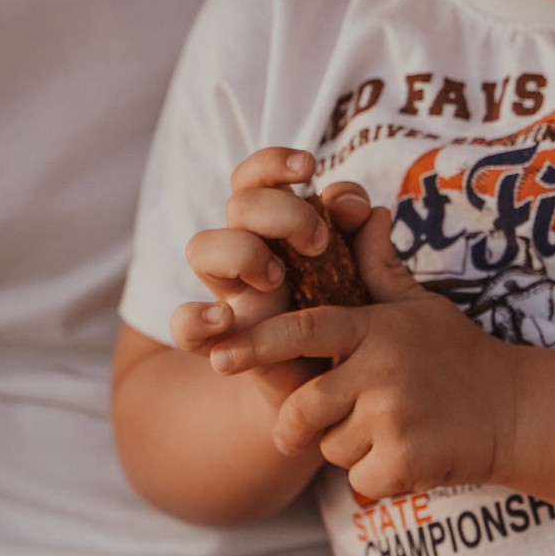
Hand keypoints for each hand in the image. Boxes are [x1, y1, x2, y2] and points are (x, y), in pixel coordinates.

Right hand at [172, 149, 376, 409]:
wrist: (333, 392)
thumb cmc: (349, 325)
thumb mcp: (370, 285)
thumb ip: (370, 249)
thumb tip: (372, 211)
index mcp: (280, 230)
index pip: (258, 178)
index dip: (274, 163)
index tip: (309, 167)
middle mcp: (249, 253)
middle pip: (239, 203)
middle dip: (281, 212)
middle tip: (318, 244)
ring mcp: (230, 295)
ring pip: (201, 246)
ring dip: (241, 253)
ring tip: (278, 279)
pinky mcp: (220, 342)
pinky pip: (182, 324)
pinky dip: (195, 317)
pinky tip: (225, 319)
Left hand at [210, 196, 525, 501]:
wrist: (517, 411)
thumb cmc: (460, 355)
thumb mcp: (420, 307)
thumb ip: (379, 269)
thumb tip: (363, 210)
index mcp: (376, 329)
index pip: (304, 331)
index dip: (257, 343)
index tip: (219, 358)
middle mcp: (382, 369)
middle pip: (303, 408)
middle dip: (298, 425)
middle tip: (315, 426)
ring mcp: (394, 416)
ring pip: (330, 447)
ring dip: (349, 448)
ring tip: (391, 429)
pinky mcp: (406, 460)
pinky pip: (359, 479)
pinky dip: (376, 477)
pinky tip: (408, 456)